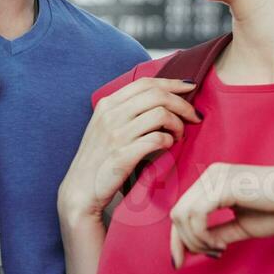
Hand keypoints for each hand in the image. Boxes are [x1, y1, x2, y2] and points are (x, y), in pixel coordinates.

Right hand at [57, 77, 199, 228]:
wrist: (80, 191)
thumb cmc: (98, 160)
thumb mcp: (105, 127)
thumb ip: (127, 111)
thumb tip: (162, 98)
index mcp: (107, 104)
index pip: (145, 83)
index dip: (172, 82)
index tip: (190, 87)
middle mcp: (110, 115)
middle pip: (157, 95)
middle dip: (182, 103)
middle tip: (194, 116)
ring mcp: (116, 135)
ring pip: (161, 114)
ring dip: (178, 124)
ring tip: (179, 135)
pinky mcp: (123, 156)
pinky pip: (157, 139)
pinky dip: (169, 141)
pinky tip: (170, 146)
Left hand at [168, 163, 273, 266]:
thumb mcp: (240, 226)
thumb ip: (215, 233)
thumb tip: (189, 248)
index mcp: (213, 181)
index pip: (182, 210)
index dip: (177, 239)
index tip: (181, 261)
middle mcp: (210, 175)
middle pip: (177, 213)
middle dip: (185, 242)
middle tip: (211, 255)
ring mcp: (216, 177)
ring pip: (182, 215)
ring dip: (196, 240)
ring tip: (219, 249)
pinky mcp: (223, 186)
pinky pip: (196, 215)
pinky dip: (202, 235)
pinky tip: (221, 244)